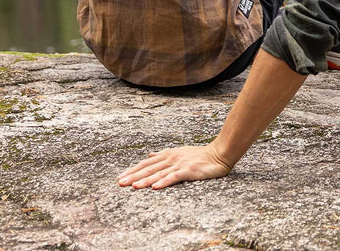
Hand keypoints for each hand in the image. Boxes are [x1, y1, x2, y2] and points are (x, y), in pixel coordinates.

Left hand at [117, 144, 231, 189]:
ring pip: (159, 173)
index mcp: (168, 154)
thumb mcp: (179, 152)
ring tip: (133, 186)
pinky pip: (174, 177)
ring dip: (145, 180)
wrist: (219, 154)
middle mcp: (171, 158)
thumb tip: (149, 155)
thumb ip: (163, 155)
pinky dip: (164, 182)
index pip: (146, 163)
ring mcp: (179, 164)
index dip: (132, 170)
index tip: (120, 177)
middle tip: (120, 183)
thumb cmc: (200, 155)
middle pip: (149, 168)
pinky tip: (155, 187)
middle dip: (133, 176)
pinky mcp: (188, 170)